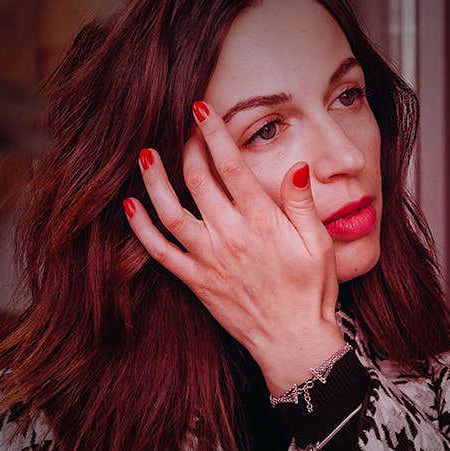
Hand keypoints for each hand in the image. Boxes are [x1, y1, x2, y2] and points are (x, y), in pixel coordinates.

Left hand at [123, 101, 343, 394]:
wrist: (294, 342)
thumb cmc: (311, 292)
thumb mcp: (319, 243)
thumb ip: (302, 203)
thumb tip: (295, 165)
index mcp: (262, 221)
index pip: (231, 166)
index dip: (214, 133)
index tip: (201, 108)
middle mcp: (230, 235)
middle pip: (197, 180)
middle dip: (186, 148)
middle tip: (181, 128)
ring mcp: (209, 259)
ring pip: (170, 211)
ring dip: (153, 181)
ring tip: (144, 156)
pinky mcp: (196, 281)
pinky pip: (161, 252)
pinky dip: (141, 229)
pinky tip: (130, 208)